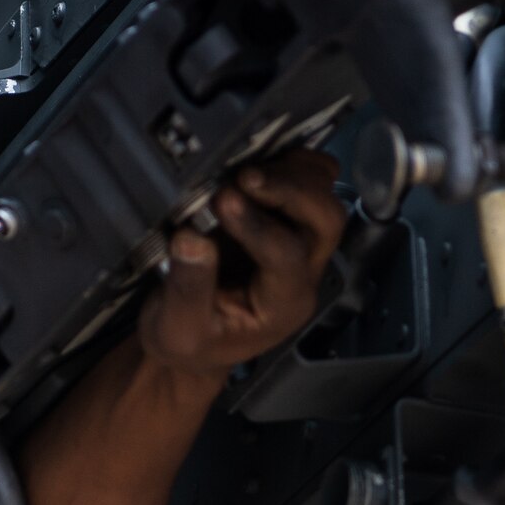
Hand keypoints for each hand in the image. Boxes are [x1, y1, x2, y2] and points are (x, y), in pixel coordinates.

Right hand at [140, 148, 347, 379]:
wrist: (197, 341)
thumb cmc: (193, 341)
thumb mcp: (179, 330)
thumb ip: (188, 288)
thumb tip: (191, 238)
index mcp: (283, 305)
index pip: (287, 257)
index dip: (257, 226)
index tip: (222, 202)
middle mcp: (303, 272)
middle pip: (325, 219)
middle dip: (289, 191)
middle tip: (243, 178)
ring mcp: (301, 243)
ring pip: (324, 194)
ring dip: (291, 173)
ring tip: (245, 171)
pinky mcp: (289, 221)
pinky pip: (311, 180)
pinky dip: (289, 163)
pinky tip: (255, 164)